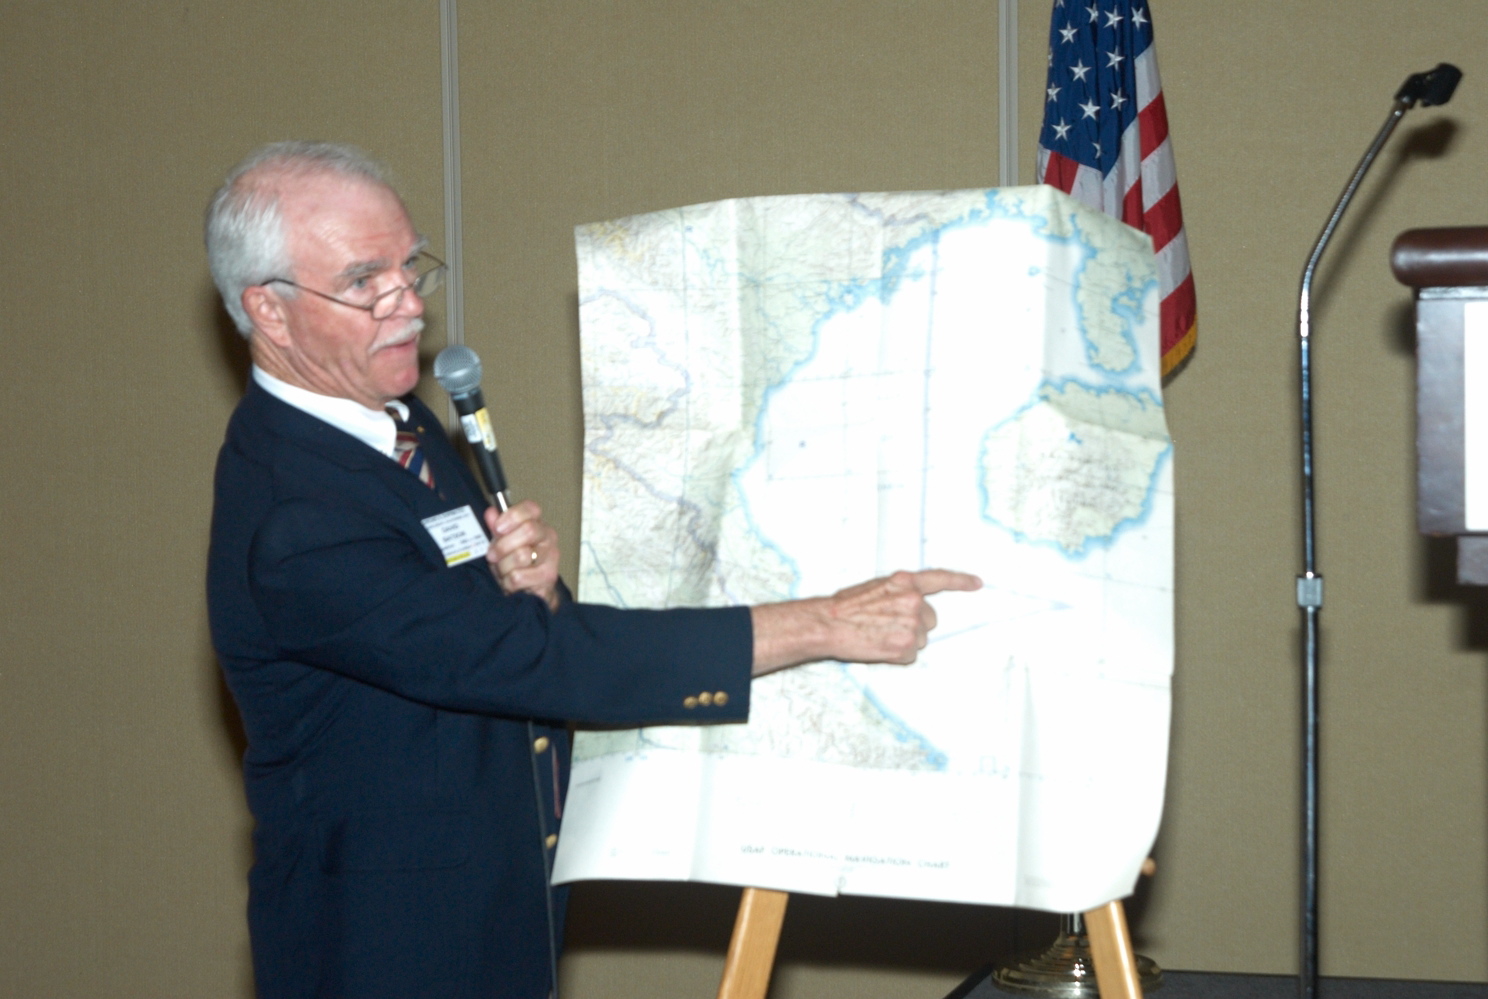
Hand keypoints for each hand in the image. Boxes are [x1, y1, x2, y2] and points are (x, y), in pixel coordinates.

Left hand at [484, 500, 560, 611]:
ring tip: (504, 571)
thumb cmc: (515, 565)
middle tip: (493, 555)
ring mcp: (551, 558)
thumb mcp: (501, 544)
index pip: (531, 508)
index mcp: (536, 524)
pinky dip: (508, 582)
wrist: (529, 592)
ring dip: (504, 567)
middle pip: (529, 530)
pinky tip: (511, 583)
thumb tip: (491, 513)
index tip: (498, 528)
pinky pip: (519, 577)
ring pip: (521, 555)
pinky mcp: (548, 577)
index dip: (512, 516)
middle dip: (504, 545)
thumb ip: (496, 528)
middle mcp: (547, 538)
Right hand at [749, 568, 981, 675]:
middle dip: (913, 624)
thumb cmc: (844, 607)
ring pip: (920, 639)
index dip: (961, 581)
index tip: (977, 583)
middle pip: (930, 619)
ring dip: (904, 640)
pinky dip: (897, 654)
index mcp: (904, 582)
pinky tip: (878, 646)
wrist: (827, 624)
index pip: (940, 578)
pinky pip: (910, 655)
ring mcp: (912, 624)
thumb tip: (912, 605)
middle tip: (885, 624)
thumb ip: (898, 593)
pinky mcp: (906, 646)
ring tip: (877, 635)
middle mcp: (913, 601)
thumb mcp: (875, 588)